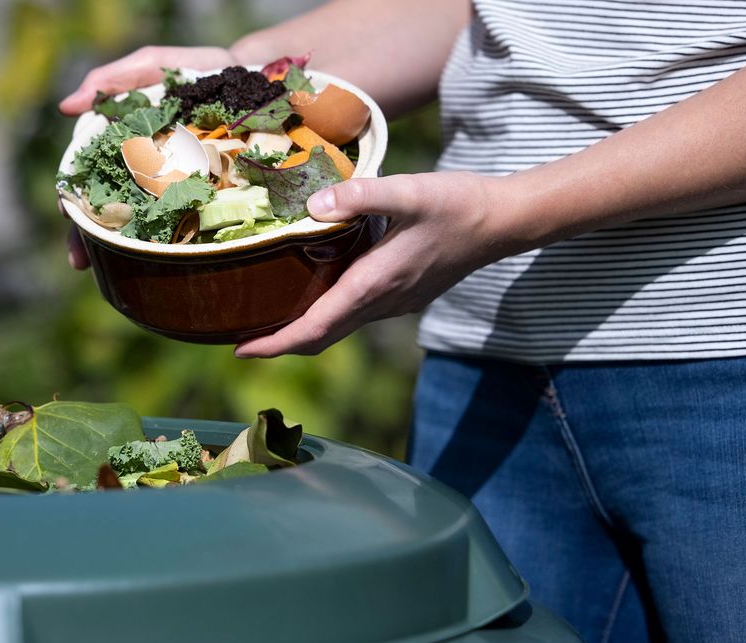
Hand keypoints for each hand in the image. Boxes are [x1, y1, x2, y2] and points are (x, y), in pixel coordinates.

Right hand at [59, 45, 238, 270]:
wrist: (255, 81)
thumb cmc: (197, 73)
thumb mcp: (152, 66)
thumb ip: (113, 79)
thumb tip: (66, 106)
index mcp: (125, 149)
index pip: (89, 179)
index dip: (74, 199)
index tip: (67, 216)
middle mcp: (145, 175)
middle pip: (108, 211)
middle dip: (89, 238)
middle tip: (81, 259)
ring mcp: (175, 192)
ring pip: (141, 228)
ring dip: (120, 252)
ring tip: (108, 270)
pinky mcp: (207, 201)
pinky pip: (186, 227)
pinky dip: (170, 250)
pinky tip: (162, 266)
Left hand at [234, 171, 534, 357]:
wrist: (505, 221)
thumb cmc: (459, 204)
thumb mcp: (409, 190)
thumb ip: (360, 195)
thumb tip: (314, 206)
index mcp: (373, 284)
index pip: (314, 329)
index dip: (275, 344)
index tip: (240, 349)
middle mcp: (381, 302)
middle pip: (320, 338)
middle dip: (279, 344)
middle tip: (240, 341)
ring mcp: (395, 303)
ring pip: (338, 329)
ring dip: (302, 332)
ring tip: (267, 319)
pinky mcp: (403, 294)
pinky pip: (354, 315)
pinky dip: (325, 317)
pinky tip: (314, 294)